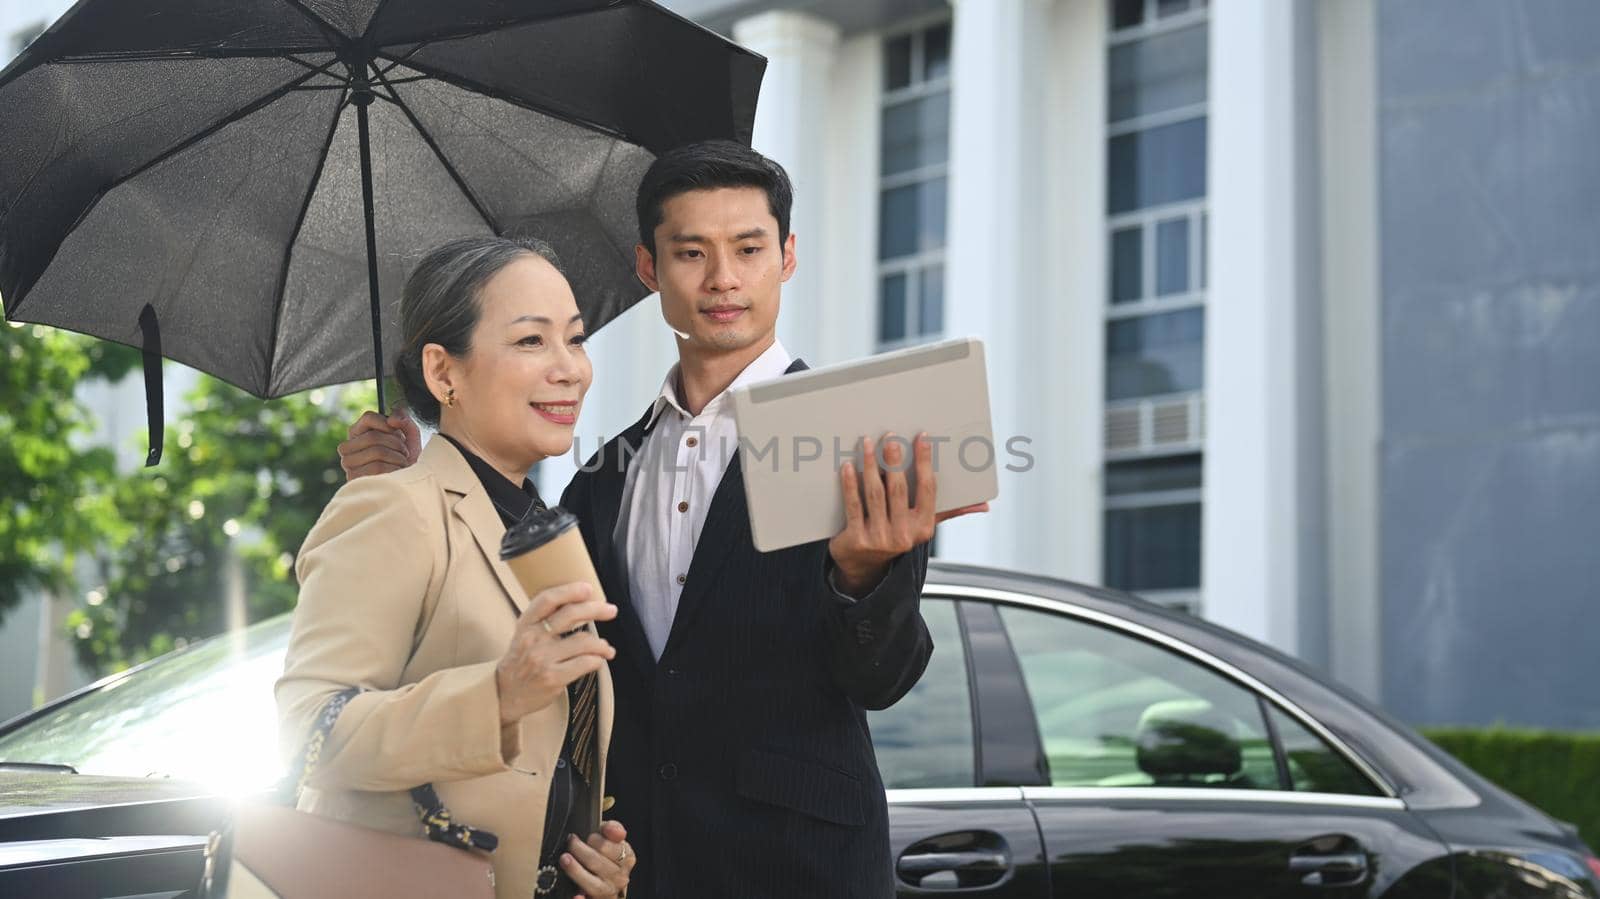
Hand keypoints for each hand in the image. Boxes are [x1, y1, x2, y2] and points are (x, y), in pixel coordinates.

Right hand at [338, 408, 421, 480]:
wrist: (409, 485)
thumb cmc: (406, 458)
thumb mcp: (409, 435)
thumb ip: (403, 419)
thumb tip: (391, 420)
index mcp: (358, 432)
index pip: (368, 417)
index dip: (386, 422)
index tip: (398, 432)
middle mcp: (348, 447)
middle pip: (373, 436)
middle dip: (396, 443)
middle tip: (404, 452)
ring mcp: (348, 463)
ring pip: (377, 452)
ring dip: (397, 457)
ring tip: (402, 463)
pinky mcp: (353, 479)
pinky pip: (377, 468)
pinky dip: (394, 469)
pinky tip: (397, 474)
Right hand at [495, 583, 616, 725]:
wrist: (504, 694)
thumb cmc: (521, 661)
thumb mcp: (524, 635)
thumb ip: (544, 620)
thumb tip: (580, 603)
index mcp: (526, 624)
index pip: (547, 599)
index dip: (569, 590)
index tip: (588, 588)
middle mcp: (533, 638)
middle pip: (571, 615)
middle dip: (596, 609)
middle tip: (611, 610)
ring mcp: (543, 659)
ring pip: (584, 641)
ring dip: (602, 644)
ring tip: (607, 649)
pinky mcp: (553, 677)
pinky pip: (586, 663)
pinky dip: (597, 660)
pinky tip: (598, 661)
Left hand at [562, 821, 632, 898]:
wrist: (604, 879)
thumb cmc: (605, 854)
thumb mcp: (610, 838)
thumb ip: (612, 828)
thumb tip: (614, 830)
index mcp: (627, 858)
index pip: (611, 847)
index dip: (596, 840)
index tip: (589, 836)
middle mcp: (620, 877)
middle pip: (598, 863)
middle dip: (581, 850)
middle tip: (571, 841)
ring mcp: (608, 892)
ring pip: (593, 884)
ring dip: (576, 871)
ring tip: (564, 859)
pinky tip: (576, 896)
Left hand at [828, 433, 958, 594]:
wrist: (863, 564)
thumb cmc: (896, 534)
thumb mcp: (923, 525)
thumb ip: (951, 512)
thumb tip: (984, 506)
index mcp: (923, 527)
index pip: (927, 489)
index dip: (925, 462)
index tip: (922, 438)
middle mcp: (904, 535)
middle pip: (899, 490)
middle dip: (895, 461)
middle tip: (890, 437)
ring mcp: (879, 538)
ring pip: (875, 494)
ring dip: (871, 466)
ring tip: (868, 443)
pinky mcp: (857, 539)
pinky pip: (854, 506)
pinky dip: (850, 484)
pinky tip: (849, 466)